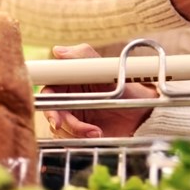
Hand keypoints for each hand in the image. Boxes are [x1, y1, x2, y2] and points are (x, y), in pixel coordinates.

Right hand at [41, 44, 157, 137]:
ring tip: (95, 130)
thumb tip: (58, 50)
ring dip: (74, 130)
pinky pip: (69, 139)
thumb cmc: (127, 87)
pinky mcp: (80, 132)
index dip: (45, 98)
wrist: (144, 113)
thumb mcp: (107, 70)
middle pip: (50, 110)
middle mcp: (70, 98)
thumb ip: (83, 57)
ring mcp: (75, 116)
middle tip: (66, 125)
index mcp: (72, 81)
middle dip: (57, 119)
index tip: (53, 107)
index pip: (49, 87)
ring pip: (59, 127)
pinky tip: (96, 133)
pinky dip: (80, 138)